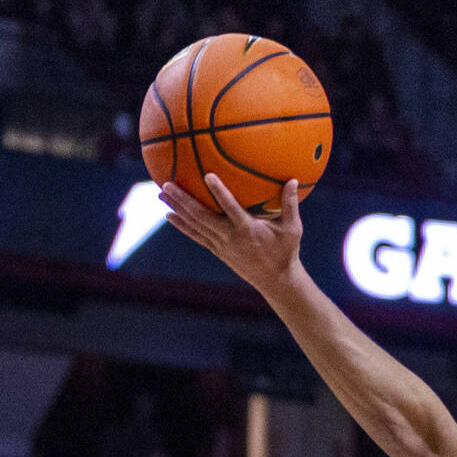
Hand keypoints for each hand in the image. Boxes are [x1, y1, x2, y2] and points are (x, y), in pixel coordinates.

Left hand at [161, 175, 302, 295]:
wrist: (276, 281)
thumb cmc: (286, 252)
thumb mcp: (293, 229)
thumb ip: (291, 204)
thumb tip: (295, 180)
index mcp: (248, 230)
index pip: (231, 208)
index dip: (220, 193)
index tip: (208, 175)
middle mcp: (230, 238)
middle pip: (202, 217)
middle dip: (183, 200)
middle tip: (167, 183)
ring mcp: (222, 246)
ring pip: (195, 225)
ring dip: (177, 209)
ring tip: (161, 193)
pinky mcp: (218, 251)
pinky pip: (197, 237)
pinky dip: (183, 226)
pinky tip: (170, 215)